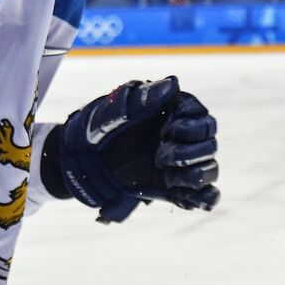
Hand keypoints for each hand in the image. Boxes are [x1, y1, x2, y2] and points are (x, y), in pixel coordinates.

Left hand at [47, 76, 219, 222]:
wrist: (76, 161)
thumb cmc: (93, 126)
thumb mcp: (113, 108)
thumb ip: (143, 97)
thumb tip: (174, 82)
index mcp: (170, 110)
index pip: (199, 114)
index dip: (187, 125)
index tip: (164, 130)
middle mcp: (180, 136)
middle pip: (209, 141)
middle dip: (190, 151)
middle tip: (160, 156)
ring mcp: (179, 163)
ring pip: (209, 167)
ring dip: (196, 174)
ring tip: (170, 178)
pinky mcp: (174, 187)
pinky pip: (203, 194)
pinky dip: (205, 199)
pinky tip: (194, 201)